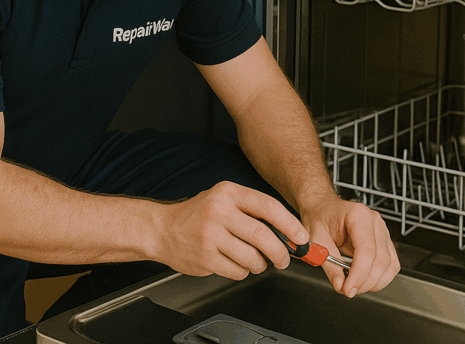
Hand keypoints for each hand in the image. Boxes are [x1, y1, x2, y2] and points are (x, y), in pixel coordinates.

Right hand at [150, 181, 307, 280]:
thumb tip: (288, 232)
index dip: (290, 224)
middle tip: (284, 258)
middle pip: (263, 235)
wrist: (162, 229)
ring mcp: (210, 235)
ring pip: (252, 257)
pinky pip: (237, 271)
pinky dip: (243, 271)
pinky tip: (235, 263)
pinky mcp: (205, 258)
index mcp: (228, 193)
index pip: (268, 207)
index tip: (302, 237)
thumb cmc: (198, 215)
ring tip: (255, 261)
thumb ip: (252, 211)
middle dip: (280, 252)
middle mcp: (219, 211)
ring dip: (260, 264)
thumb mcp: (224, 200)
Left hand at [301, 199, 398, 296]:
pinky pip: (390, 264)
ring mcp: (382, 231)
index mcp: (358, 216)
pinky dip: (379, 277)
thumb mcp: (317, 239)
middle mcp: (375, 222)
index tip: (348, 289)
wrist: (322, 207)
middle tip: (347, 290)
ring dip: (373, 282)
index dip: (359, 274)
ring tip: (354, 284)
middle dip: (364, 281)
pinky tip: (364, 279)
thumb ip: (329, 264)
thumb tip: (340, 285)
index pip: (366, 251)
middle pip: (380, 260)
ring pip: (389, 265)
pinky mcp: (385, 241)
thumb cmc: (320, 217)